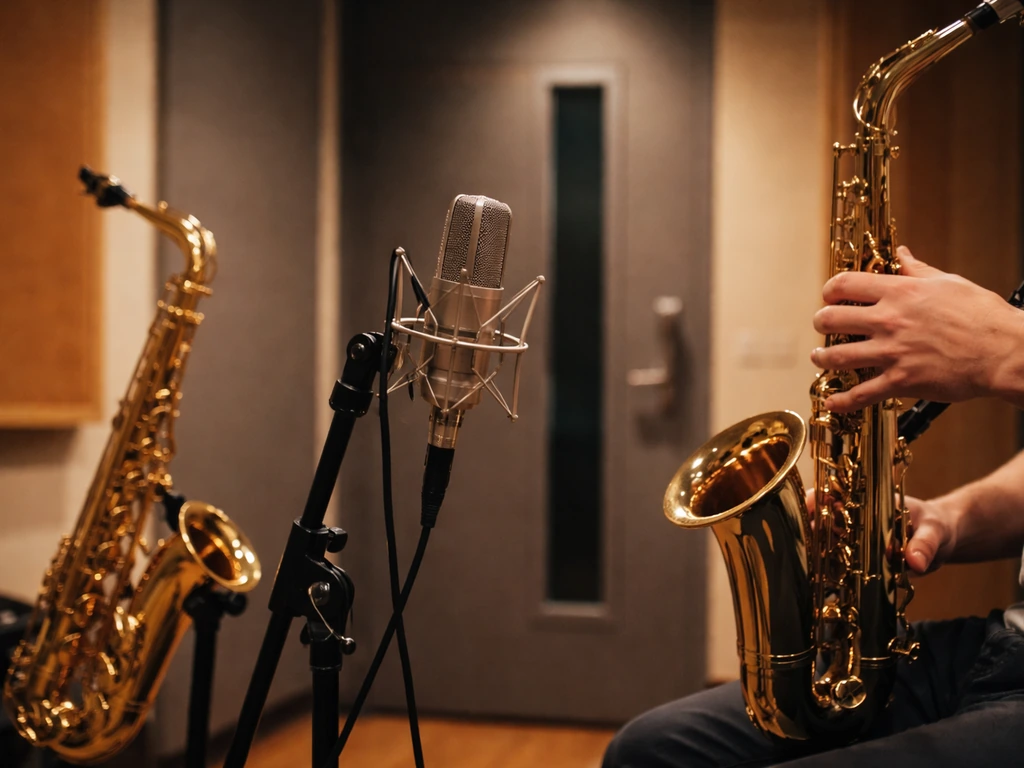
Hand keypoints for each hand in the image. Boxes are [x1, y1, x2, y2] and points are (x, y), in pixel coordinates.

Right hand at [804, 489, 958, 574]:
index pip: (832, 494)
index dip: (814, 500)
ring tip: (816, 573)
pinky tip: (829, 589)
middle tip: (811, 549)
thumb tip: (915, 563)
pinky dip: (834, 578)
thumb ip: (925, 544)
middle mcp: (856, 521)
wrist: (943, 541)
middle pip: (822, 523)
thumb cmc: (937, 526)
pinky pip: (843, 569)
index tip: (807, 510)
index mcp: (868, 502)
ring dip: (820, 558)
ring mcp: (857, 544)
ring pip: (828, 548)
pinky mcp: (862, 565)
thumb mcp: (935, 530)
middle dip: (811, 534)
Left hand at [809, 246, 1023, 412]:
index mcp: (899, 293)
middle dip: (821, 322)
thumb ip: (917, 270)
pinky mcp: (901, 381)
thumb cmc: (982, 315)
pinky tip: (831, 402)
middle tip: (822, 325)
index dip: (830, 290)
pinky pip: (861, 394)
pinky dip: (842, 400)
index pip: (845, 284)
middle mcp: (889, 321)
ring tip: (820, 357)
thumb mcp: (948, 283)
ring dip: (822, 357)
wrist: (1004, 351)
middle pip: (831, 319)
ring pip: (837, 356)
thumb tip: (902, 255)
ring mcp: (892, 352)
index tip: (829, 296)